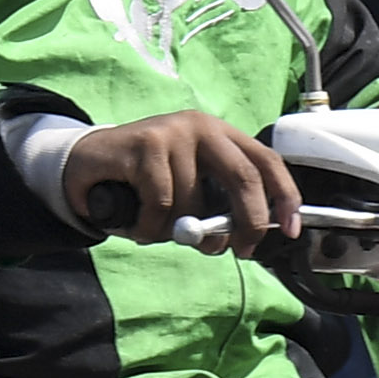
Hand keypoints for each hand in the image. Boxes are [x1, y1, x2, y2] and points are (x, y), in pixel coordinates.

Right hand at [66, 111, 297, 246]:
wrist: (87, 164)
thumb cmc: (143, 183)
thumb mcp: (188, 191)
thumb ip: (216, 208)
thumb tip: (239, 238)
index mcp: (222, 135)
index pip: (267, 162)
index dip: (284, 197)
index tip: (291, 229)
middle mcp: (203, 127)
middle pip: (244, 177)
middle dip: (247, 222)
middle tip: (238, 250)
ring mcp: (174, 132)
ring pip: (194, 200)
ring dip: (178, 231)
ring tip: (157, 228)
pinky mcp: (145, 144)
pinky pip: (161, 203)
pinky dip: (151, 227)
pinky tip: (139, 225)